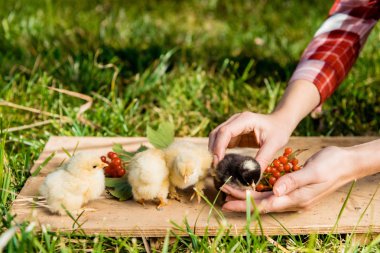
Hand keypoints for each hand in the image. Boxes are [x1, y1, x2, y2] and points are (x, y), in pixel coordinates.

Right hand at [208, 111, 291, 168]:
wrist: (281, 122)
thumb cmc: (279, 130)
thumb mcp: (274, 145)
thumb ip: (263, 160)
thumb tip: (253, 178)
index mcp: (245, 120)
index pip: (225, 132)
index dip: (219, 147)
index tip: (218, 162)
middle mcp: (235, 120)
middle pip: (216, 134)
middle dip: (213, 151)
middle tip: (216, 168)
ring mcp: (232, 126)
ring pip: (215, 138)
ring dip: (214, 152)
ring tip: (218, 167)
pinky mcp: (233, 133)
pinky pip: (221, 142)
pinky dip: (219, 152)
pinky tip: (222, 164)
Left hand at [221, 146, 355, 212]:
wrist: (346, 163)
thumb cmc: (332, 165)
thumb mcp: (314, 171)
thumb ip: (295, 181)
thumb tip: (275, 191)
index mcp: (295, 197)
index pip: (265, 204)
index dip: (245, 203)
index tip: (227, 201)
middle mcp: (291, 198)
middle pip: (261, 202)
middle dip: (241, 200)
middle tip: (222, 196)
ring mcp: (291, 193)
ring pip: (264, 196)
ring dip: (247, 194)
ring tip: (230, 191)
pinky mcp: (292, 185)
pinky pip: (270, 190)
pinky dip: (258, 187)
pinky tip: (249, 183)